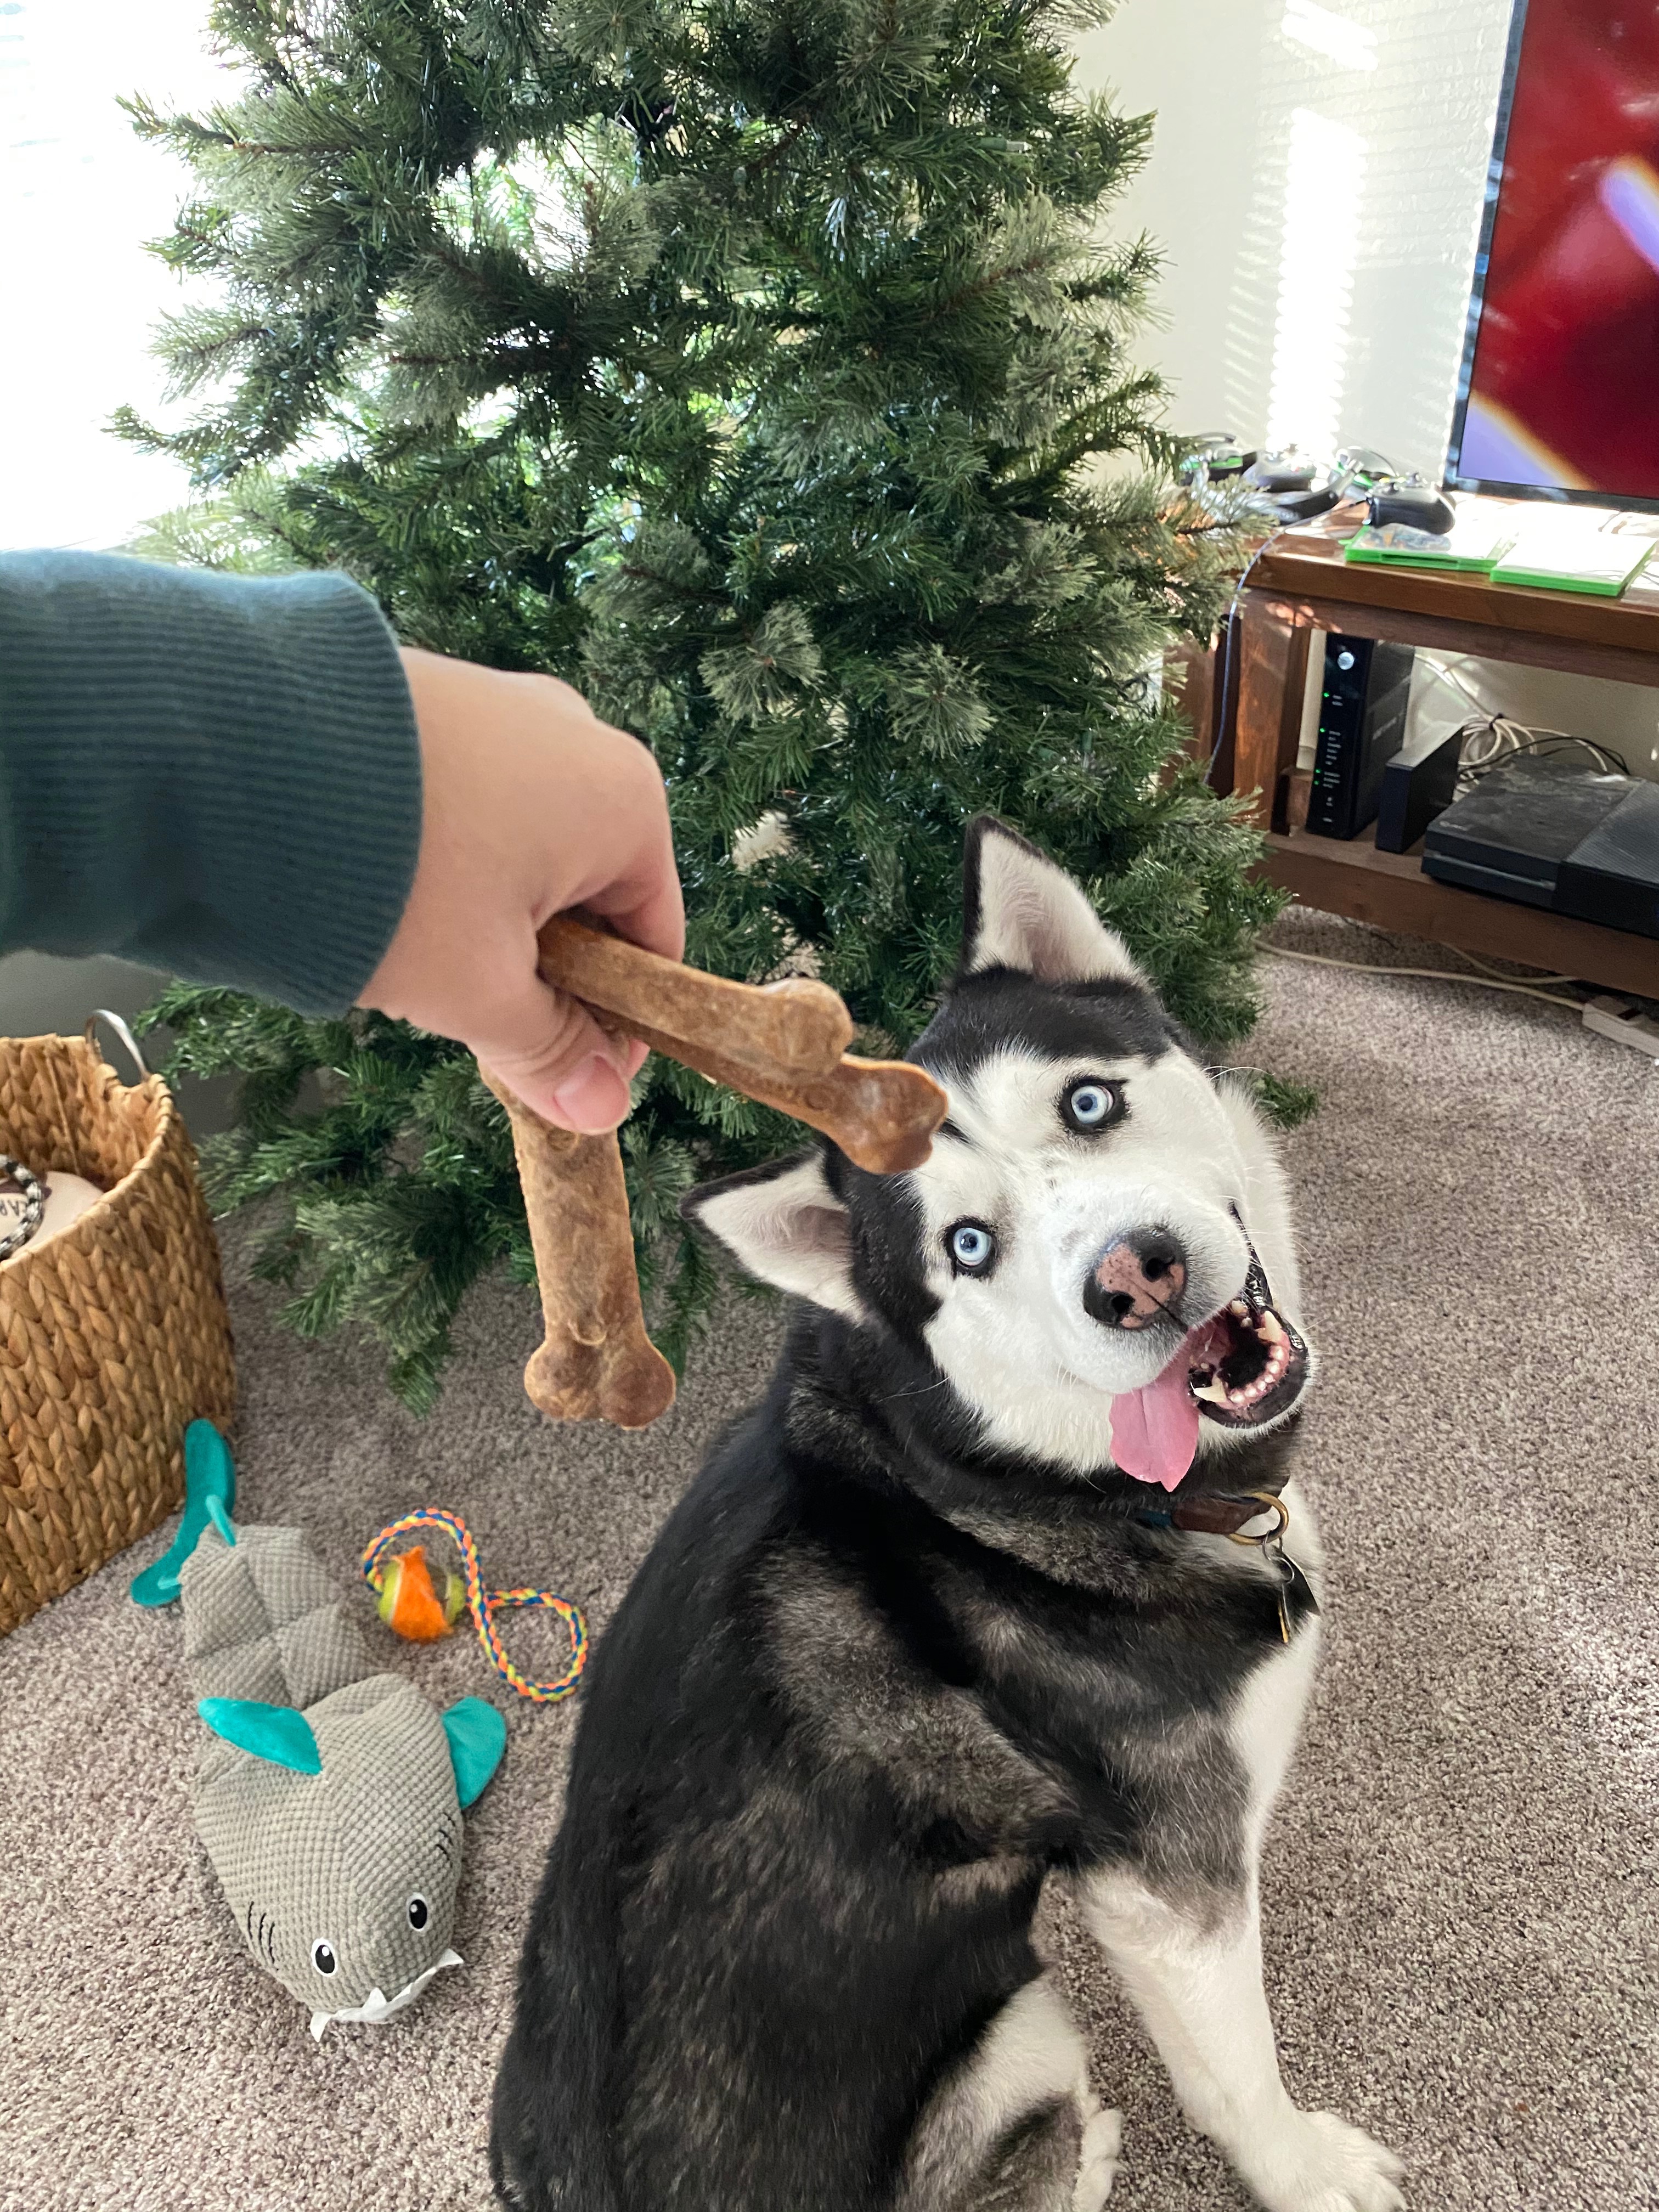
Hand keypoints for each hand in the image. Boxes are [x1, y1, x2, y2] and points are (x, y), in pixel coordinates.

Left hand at [359, 649, 682, 1131]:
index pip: (653, 938)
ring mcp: (496, 703)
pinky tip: (380, 892)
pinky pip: (459, 800)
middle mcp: (575, 733)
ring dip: (484, 916)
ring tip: (414, 956)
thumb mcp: (480, 990)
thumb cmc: (393, 879)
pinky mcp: (425, 696)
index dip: (619, 1024)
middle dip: (543, 967)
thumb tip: (599, 1108)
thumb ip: (548, 1050)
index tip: (571, 1075)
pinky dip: (437, 858)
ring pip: (518, 847)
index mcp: (624, 799)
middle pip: (587, 891)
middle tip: (477, 1021)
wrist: (236, 760)